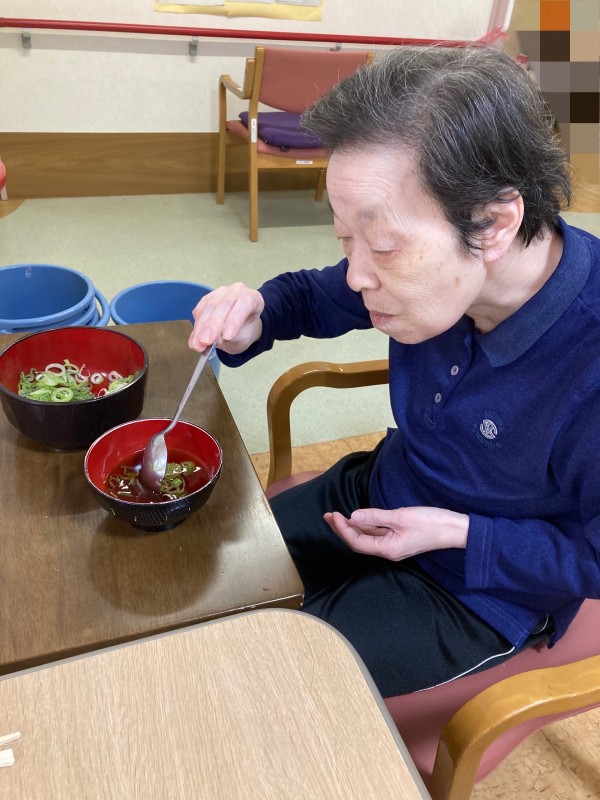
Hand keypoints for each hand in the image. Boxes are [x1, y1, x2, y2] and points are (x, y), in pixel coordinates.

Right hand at [188, 283, 264, 354]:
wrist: (238, 329)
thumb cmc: (245, 332)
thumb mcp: (244, 338)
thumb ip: (234, 337)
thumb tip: (217, 339)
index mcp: (252, 298)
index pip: (245, 303)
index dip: (235, 319)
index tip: (227, 337)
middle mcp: (236, 291)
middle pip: (223, 304)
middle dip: (213, 325)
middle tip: (206, 341)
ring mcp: (219, 293)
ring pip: (208, 307)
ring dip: (201, 328)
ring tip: (198, 345)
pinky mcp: (206, 300)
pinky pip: (199, 311)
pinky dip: (196, 328)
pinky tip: (195, 340)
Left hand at [324, 505, 468, 560]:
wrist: (454, 529)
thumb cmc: (430, 523)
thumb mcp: (401, 516)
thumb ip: (376, 516)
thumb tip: (353, 516)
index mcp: (387, 548)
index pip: (356, 541)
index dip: (342, 529)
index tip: (333, 514)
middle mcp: (388, 550)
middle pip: (358, 542)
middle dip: (342, 529)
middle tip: (328, 515)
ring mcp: (393, 546)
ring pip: (367, 538)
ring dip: (352, 527)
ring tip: (337, 516)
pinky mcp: (399, 539)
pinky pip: (377, 534)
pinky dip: (365, 526)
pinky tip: (359, 518)